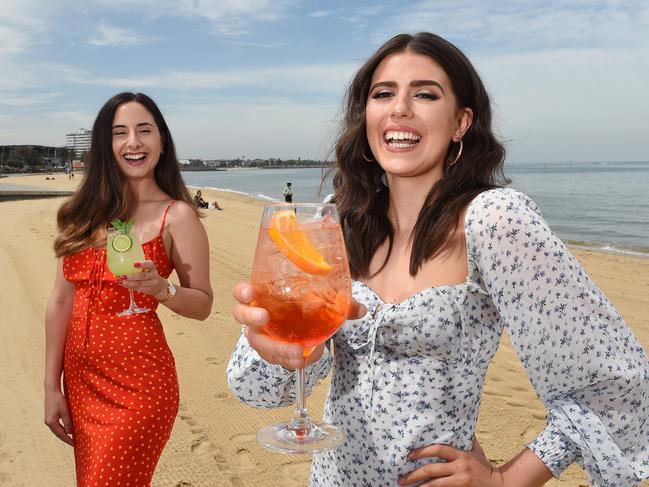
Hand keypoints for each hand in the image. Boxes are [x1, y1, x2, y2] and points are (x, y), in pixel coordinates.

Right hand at [44, 388, 73, 445]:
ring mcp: (48, 420)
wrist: (51, 392)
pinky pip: (56, 427)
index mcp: (52, 422)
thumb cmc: (59, 400)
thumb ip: (68, 422)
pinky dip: (61, 430)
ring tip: (71, 439)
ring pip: (57, 431)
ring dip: (63, 435)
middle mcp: (48, 423)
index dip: (68, 440)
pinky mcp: (49, 417)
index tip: (74, 445)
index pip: (61, 434)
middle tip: (74, 444)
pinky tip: (66, 430)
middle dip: (66, 439)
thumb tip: (70, 433)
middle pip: (58, 434)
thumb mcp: (65, 411)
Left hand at [119, 260, 167, 299]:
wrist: (160, 288)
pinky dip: (128, 286)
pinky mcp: (146, 290)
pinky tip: (122, 284)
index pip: (150, 265)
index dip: (143, 264)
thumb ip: (140, 266)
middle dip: (132, 277)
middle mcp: (153, 277)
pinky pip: (136, 288)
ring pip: (139, 284)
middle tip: (123, 276)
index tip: (134, 264)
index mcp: (153, 269)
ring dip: (128, 283)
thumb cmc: (151, 276)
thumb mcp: (149, 269)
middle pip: (143, 276)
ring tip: (120, 281)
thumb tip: (124, 263)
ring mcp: (150, 285)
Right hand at [232, 282, 365, 369]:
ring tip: (298, 353)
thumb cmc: (303, 308)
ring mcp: (262, 336)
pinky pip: (276, 358)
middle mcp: (257, 316)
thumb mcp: (321, 301)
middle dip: (251, 317)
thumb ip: (340, 304)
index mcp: (263, 295)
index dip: (241, 292)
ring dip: (277, 349)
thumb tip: (361, 310)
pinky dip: (291, 360)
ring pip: (260, 344)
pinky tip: (306, 359)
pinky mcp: (271, 353)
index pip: (242, 292)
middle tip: (265, 318)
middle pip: (242, 317)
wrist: (303, 327)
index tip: (249, 292)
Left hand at [398, 438, 503, 486]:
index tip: (409, 455)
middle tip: (402, 478)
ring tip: (407, 486)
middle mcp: (460, 467)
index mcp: (461, 455)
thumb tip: (459, 423)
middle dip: (414, 474)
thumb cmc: (485, 467)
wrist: (500, 485)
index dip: (422, 451)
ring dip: (419, 486)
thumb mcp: (476, 451)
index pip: (438, 449)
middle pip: (432, 469)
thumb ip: (467, 439)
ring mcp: (460, 480)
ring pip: (435, 484)